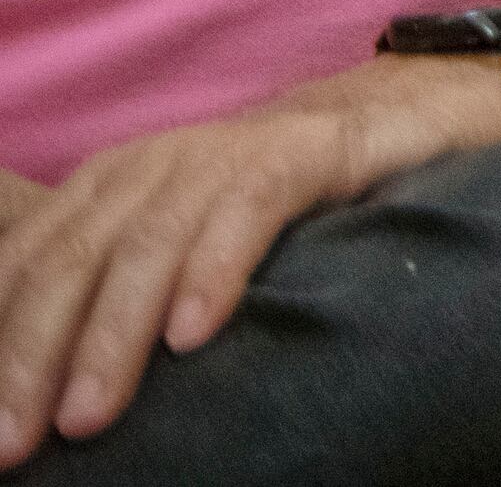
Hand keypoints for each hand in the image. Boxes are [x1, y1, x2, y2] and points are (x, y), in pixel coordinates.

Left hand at [0, 57, 500, 461]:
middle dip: (31, 356)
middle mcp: (154, 164)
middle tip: (15, 443)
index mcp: (108, 187)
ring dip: (111, 337)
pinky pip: (247, 211)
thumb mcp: (179, 245)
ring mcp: (227, 153)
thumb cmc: (277, 207)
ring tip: (89, 417)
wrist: (403, 117)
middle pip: (72, 261)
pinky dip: (213, 273)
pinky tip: (194, 335)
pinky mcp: (304, 151)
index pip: (27, 265)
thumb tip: (42, 387)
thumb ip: (114, 289)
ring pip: (148, 243)